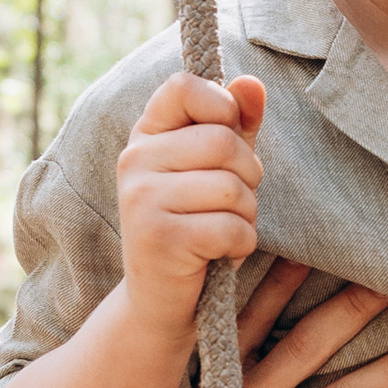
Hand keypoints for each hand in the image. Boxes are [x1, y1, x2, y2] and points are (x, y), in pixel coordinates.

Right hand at [115, 73, 267, 334]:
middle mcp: (135, 160)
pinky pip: (230, 228)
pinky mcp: (159, 239)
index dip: (221, 106)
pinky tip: (221, 254)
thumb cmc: (196, 227)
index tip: (228, 135)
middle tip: (233, 203)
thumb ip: (236, 124)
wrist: (161, 303)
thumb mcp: (216, 169)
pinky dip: (240, 244)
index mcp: (146, 135)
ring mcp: (141, 199)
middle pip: (224, 142)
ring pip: (232, 188)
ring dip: (246, 215)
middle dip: (249, 176)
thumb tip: (252, 84)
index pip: (184, 86)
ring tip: (224, 231)